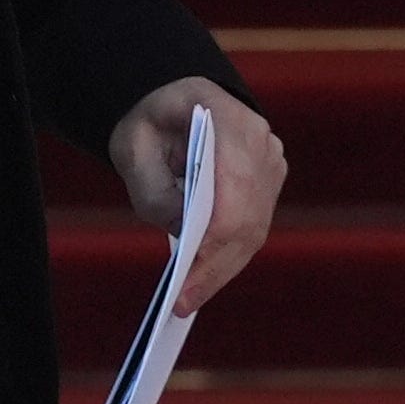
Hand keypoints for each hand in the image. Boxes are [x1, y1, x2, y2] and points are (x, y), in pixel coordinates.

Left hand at [106, 76, 286, 310]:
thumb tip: (183, 233)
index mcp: (225, 119)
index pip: (232, 188)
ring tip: (190, 298)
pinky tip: (205, 278)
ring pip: (255, 228)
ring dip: (223, 267)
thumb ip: (154, 191)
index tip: (184, 277)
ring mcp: (271, 160)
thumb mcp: (133, 150)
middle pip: (246, 216)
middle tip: (182, 302)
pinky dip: (229, 256)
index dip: (213, 238)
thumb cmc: (151, 123)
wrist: (176, 101)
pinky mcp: (270, 181)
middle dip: (214, 265)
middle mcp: (259, 139)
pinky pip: (255, 226)